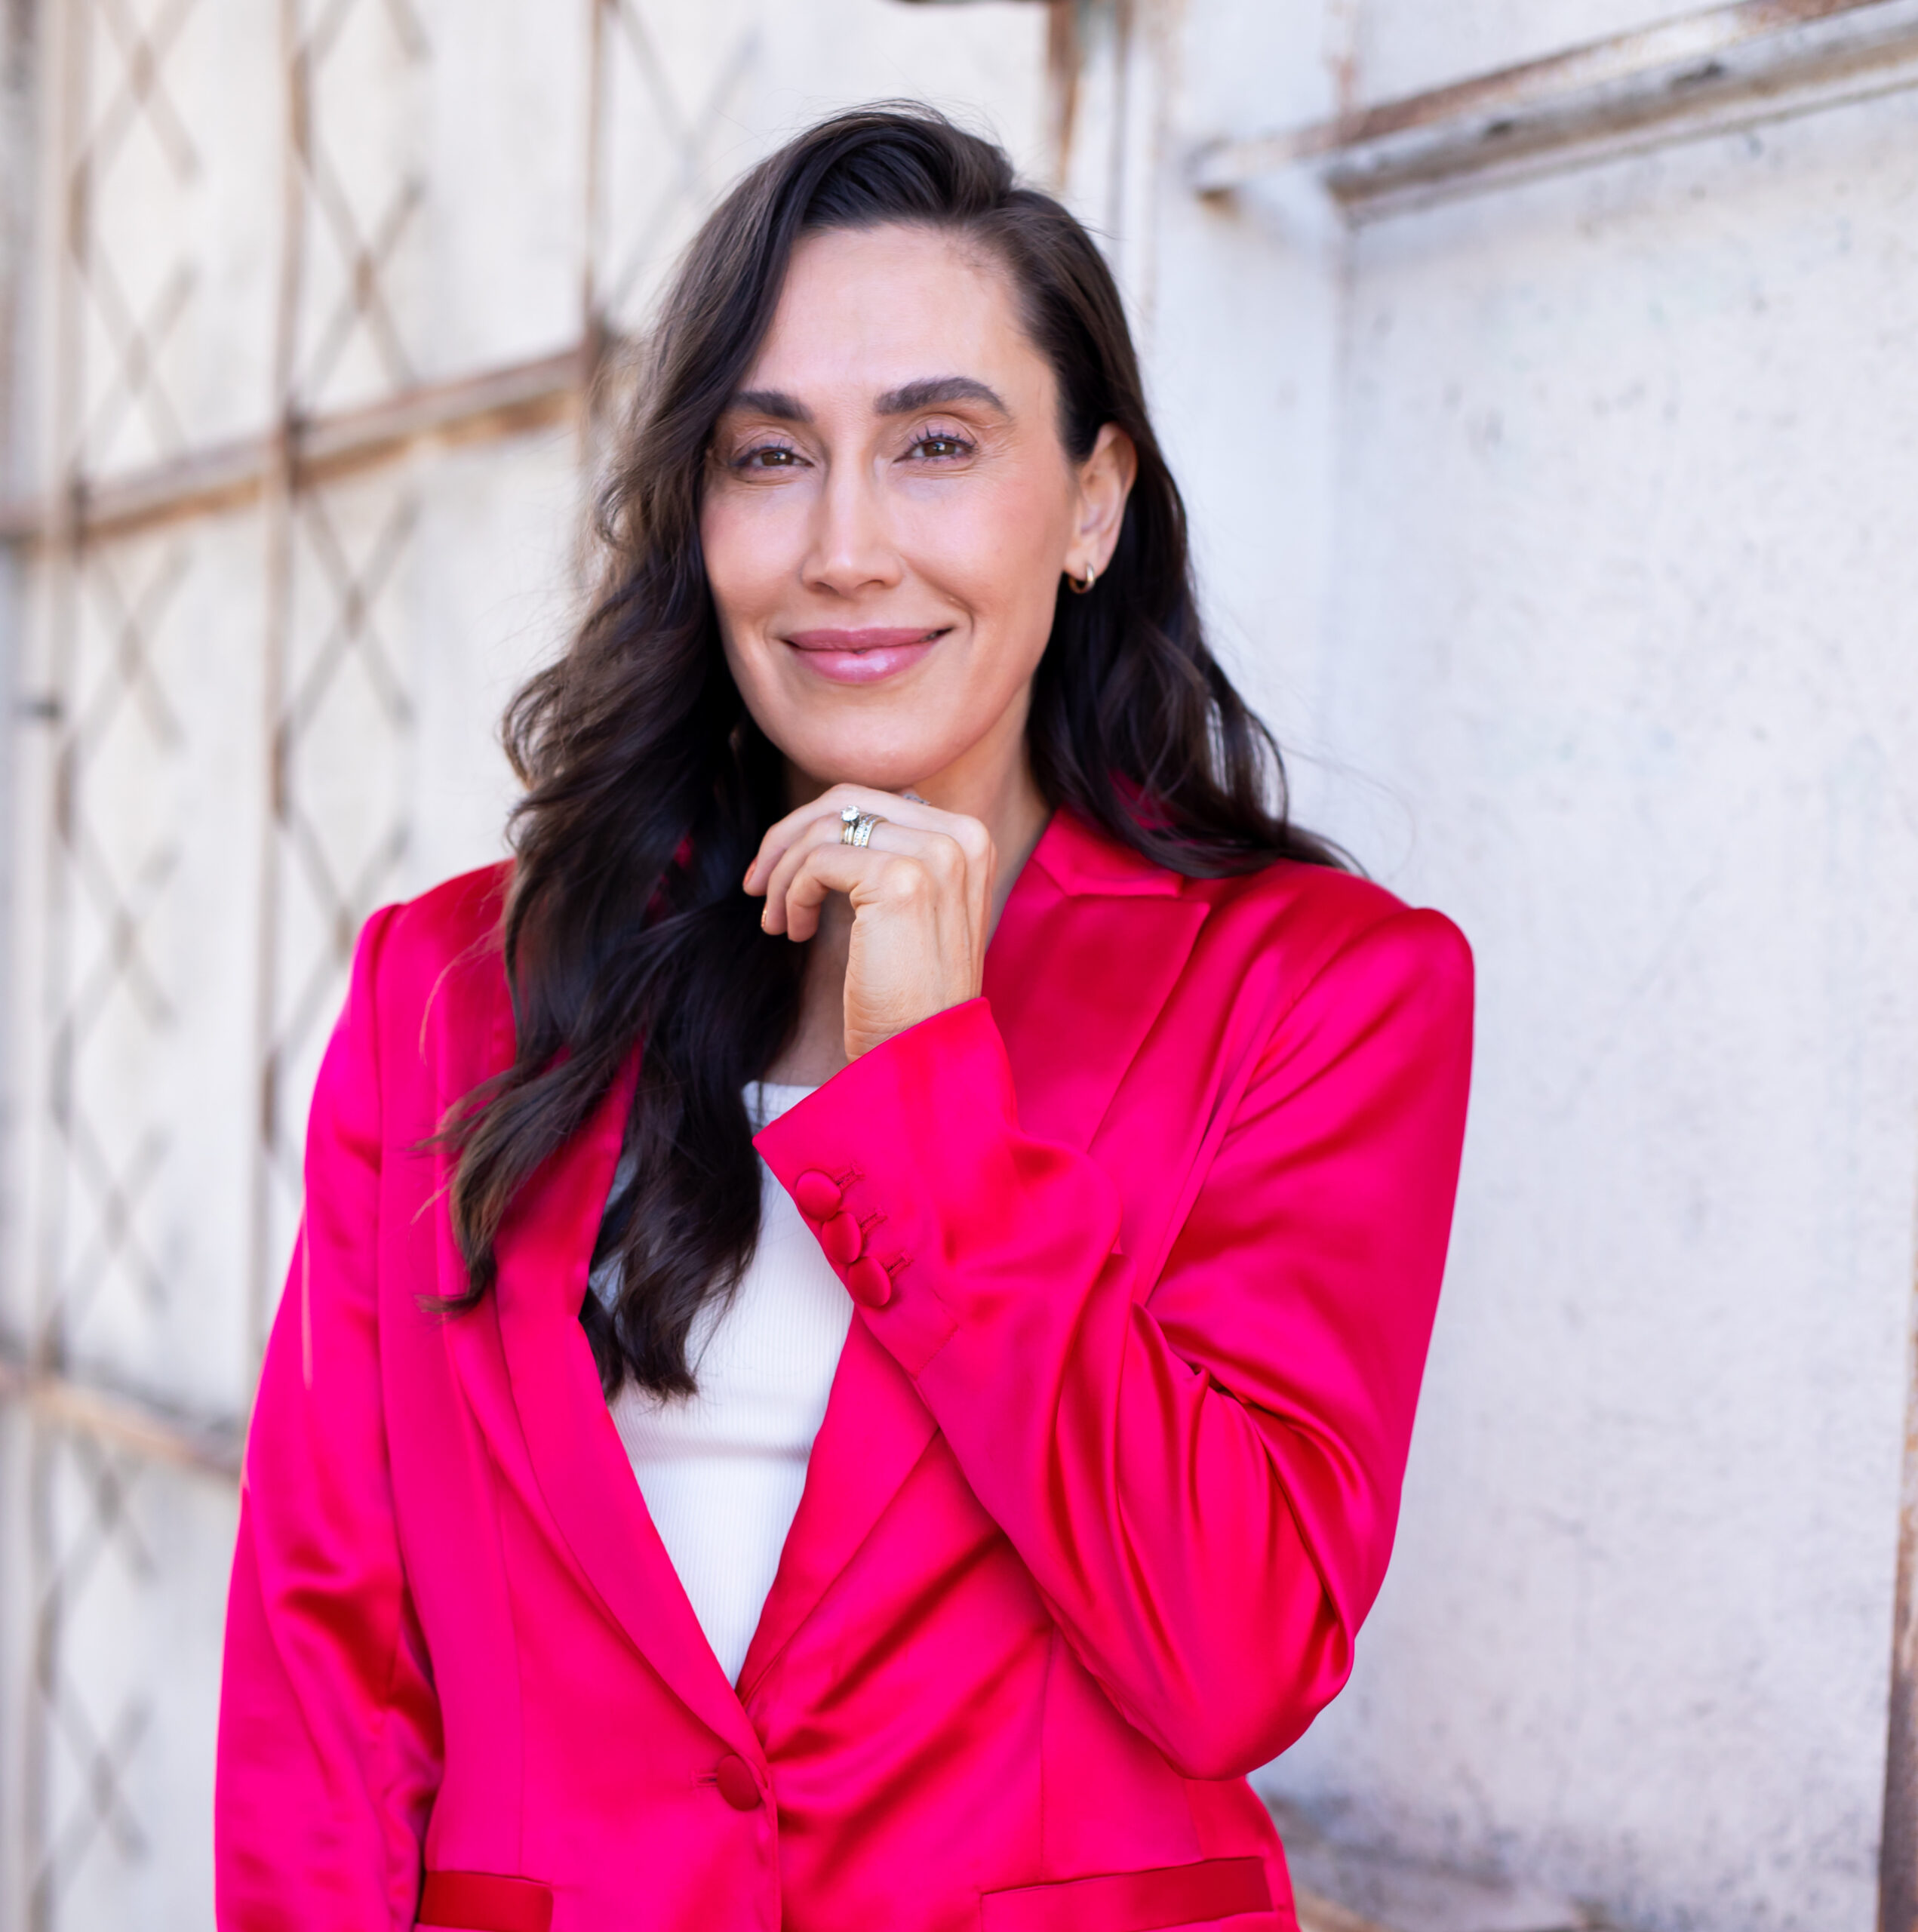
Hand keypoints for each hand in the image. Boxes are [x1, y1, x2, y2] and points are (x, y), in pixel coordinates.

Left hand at [744, 785, 995, 1060]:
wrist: (921, 1051)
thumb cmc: (908, 991)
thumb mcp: (913, 906)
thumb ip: (893, 853)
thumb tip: (836, 815)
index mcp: (969, 837)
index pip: (875, 800)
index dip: (816, 826)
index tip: (781, 867)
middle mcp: (961, 837)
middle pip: (848, 801)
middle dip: (789, 836)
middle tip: (758, 882)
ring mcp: (937, 856)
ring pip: (827, 829)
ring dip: (784, 873)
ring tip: (777, 920)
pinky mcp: (902, 880)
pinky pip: (819, 861)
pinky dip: (793, 894)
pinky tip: (796, 932)